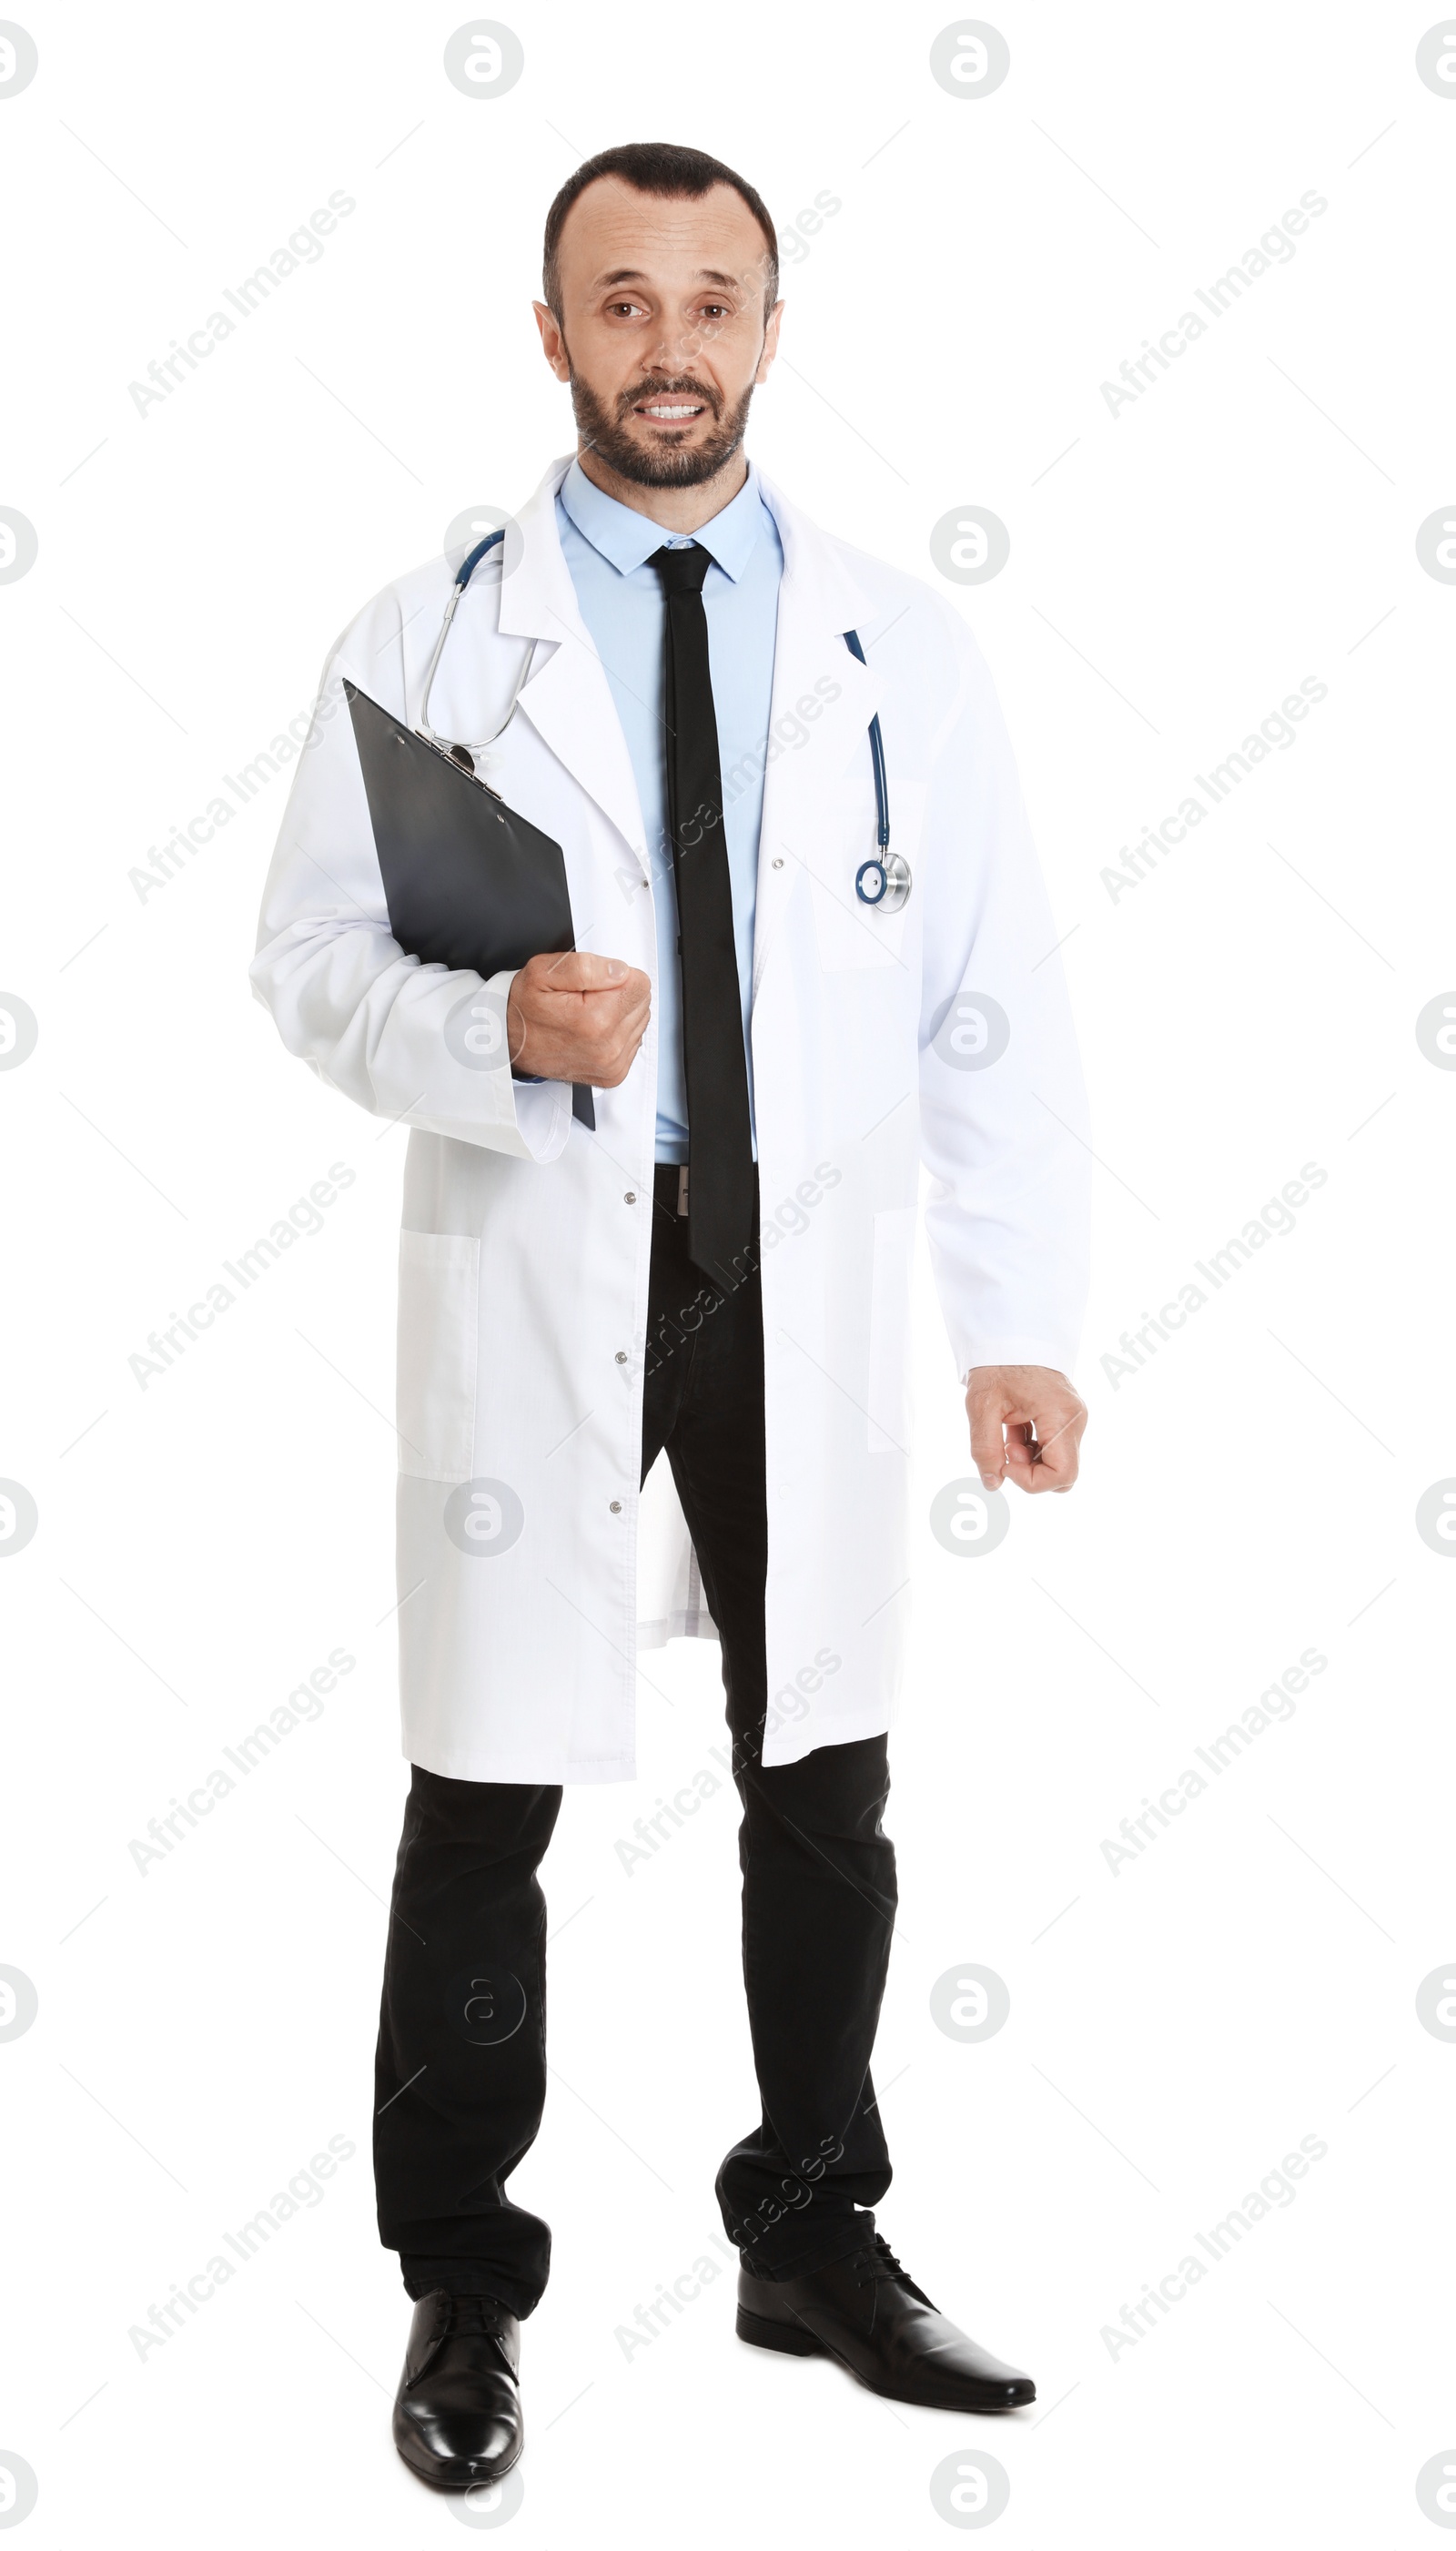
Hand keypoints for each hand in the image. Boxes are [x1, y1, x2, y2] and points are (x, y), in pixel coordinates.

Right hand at [506, 951, 650, 1087]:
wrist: (508, 1044)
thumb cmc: (524, 1008)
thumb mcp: (542, 972)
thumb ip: (585, 967)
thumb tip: (619, 971)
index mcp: (596, 1020)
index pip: (641, 983)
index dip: (616, 976)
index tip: (592, 984)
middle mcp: (609, 1047)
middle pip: (642, 1002)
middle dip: (619, 994)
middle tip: (585, 999)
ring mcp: (612, 1065)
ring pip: (640, 1021)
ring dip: (618, 1014)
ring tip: (586, 1015)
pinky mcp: (613, 1075)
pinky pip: (633, 1041)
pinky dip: (616, 1033)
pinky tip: (592, 1031)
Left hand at [966, 1364, 1086, 1494]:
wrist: (1010, 1334)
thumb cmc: (998, 1364)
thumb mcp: (982, 1406)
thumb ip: (985, 1449)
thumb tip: (992, 1484)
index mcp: (1062, 1417)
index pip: (1062, 1475)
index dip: (1031, 1482)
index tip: (1005, 1463)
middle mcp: (1075, 1421)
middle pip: (1063, 1474)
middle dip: (1031, 1473)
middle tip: (1007, 1447)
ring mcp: (1073, 1420)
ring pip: (1057, 1463)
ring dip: (1028, 1460)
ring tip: (1006, 1431)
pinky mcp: (1065, 1419)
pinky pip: (1053, 1449)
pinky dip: (1030, 1449)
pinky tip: (1012, 1428)